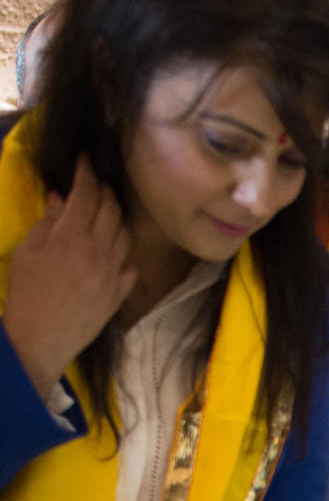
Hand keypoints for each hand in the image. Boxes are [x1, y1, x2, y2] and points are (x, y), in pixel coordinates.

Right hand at [3, 156, 136, 399]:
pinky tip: (112, 251)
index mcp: (70, 236)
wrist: (40, 339)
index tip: (85, 161)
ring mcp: (112, 273)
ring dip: (116, 219)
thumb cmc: (26, 294)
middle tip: (94, 186)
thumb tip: (60, 198)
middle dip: (104, 191)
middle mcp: (97, 251)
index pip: (86, 193)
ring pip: (125, 234)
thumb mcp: (27, 252)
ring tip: (104, 216)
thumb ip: (47, 222)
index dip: (86, 172)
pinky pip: (130, 265)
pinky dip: (123, 253)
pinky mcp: (119, 293)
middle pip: (111, 208)